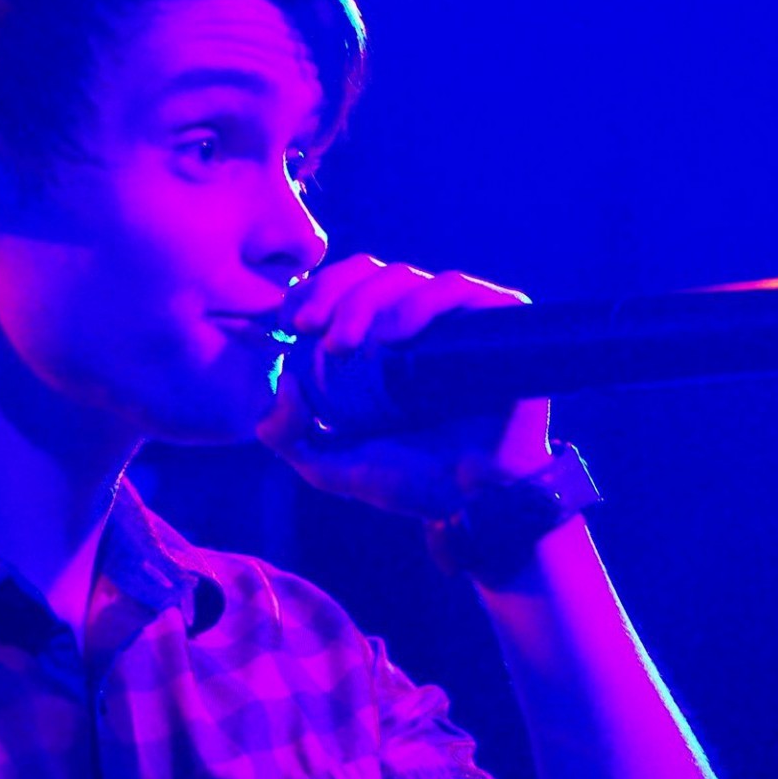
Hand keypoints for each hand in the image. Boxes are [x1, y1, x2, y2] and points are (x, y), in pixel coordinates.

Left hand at [255, 254, 552, 520]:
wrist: (476, 506)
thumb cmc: (409, 481)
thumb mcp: (329, 464)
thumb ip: (288, 433)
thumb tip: (278, 383)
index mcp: (379, 339)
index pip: (342, 285)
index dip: (312, 290)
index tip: (289, 321)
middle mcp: (417, 322)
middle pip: (369, 273)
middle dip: (330, 294)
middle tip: (308, 330)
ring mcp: (457, 322)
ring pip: (407, 276)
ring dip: (366, 300)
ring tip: (346, 345)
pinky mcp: (499, 325)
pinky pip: (460, 289)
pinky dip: (422, 301)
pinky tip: (395, 335)